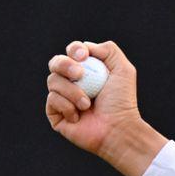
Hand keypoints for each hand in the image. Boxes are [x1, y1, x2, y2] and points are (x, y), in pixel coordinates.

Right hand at [45, 39, 143, 155]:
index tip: (82, 55)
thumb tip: (86, 47)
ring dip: (72, 91)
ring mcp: (62, 97)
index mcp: (87, 70)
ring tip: (88, 104)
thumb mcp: (123, 70)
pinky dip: (67, 106)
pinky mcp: (54, 113)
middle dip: (65, 65)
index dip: (74, 49)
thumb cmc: (122, 101)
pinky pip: (51, 100)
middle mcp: (72, 82)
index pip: (72, 52)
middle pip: (55, 62)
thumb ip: (109, 51)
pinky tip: (79, 116)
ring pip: (52, 81)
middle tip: (80, 74)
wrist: (117, 128)